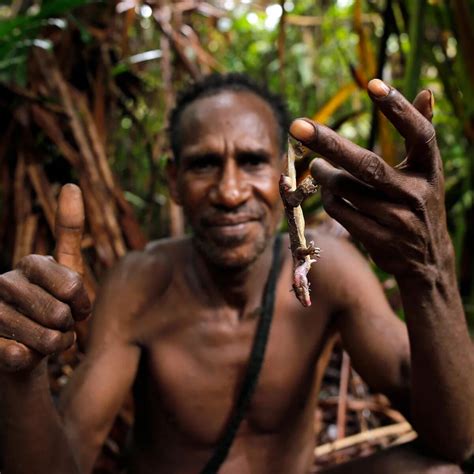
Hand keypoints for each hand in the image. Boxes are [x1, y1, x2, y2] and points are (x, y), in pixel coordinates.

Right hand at [0, 184, 90, 372]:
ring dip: (55, 345)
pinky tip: (24, 354)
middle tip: (56, 324)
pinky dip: (35, 360)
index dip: (82, 303)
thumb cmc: (52, 306)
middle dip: (68, 326)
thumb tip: (72, 185)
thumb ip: (69, 231)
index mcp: (31, 264)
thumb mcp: (68, 270)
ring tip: (43, 338)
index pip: (73, 284)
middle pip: (60, 313)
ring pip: (46, 338)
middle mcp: (5, 282)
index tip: (76, 306)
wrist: (26, 347)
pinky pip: (25, 356)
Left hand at [290, 79, 451, 281]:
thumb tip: (426, 91)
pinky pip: (341, 211)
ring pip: (346, 189)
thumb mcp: (426, 172)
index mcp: (429, 170)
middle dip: (329, 143)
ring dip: (323, 175)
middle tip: (298, 126)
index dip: (398, 109)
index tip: (372, 84)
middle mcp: (416, 193)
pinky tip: (327, 193)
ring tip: (316, 166)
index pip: (418, 133)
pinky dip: (328, 199)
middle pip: (366, 164)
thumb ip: (422, 133)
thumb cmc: (419, 205)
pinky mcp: (379, 239)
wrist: (427, 261)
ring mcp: (398, 219)